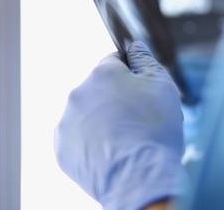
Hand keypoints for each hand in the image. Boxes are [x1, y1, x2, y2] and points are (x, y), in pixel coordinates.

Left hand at [55, 41, 183, 209]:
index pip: (114, 61)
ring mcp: (66, 122)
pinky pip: (77, 137)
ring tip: (125, 139)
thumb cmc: (154, 132)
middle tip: (137, 119)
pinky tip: (111, 151)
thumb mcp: (162, 86)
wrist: (140, 178)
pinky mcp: (61, 148)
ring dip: (101, 120)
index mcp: (102, 74)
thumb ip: (145, 60)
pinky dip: (91, 142)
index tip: (141, 93)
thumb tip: (134, 46)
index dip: (131, 76)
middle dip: (115, 99)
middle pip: (99, 88)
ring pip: (87, 113)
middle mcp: (78, 93)